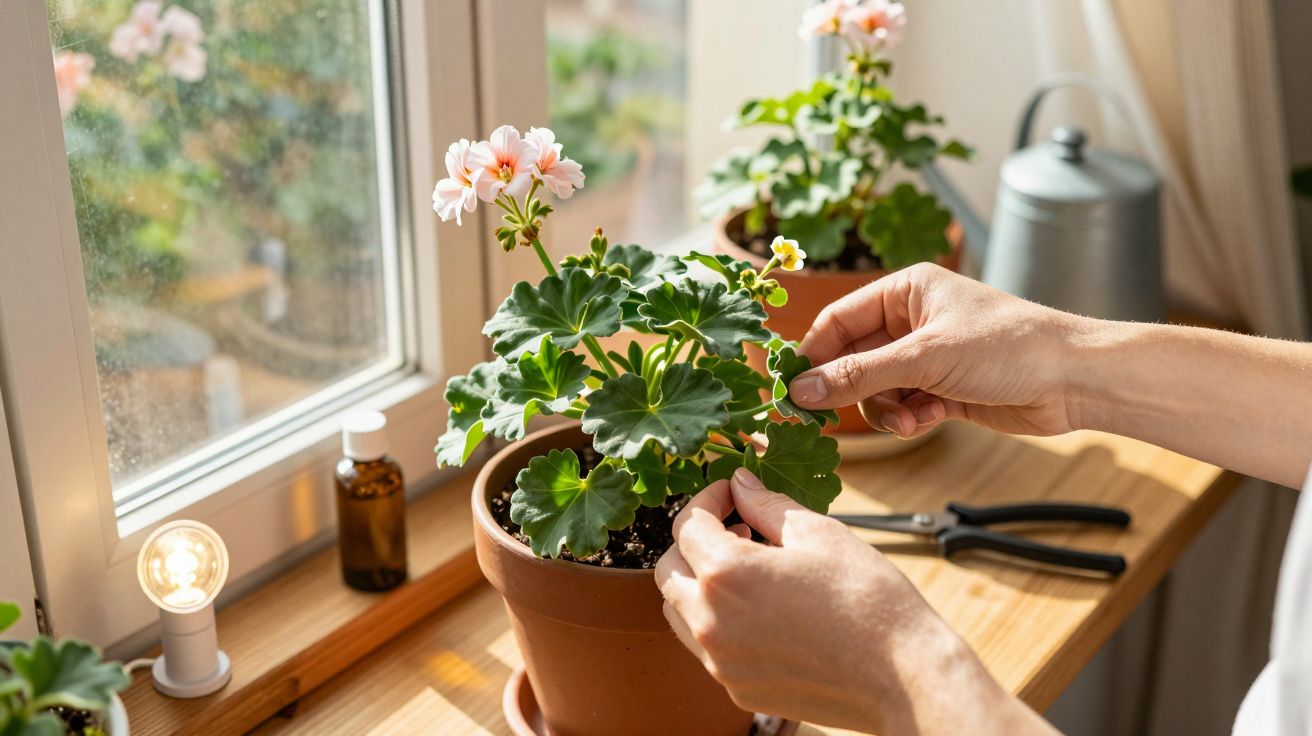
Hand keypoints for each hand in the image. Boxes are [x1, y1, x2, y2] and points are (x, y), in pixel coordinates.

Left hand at [656, 468, 1054, 735]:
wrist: (902, 677)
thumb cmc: (867, 599)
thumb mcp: (818, 533)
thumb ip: (767, 505)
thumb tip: (741, 483)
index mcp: (725, 574)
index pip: (688, 525)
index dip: (709, 498)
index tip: (731, 492)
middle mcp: (710, 622)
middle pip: (669, 570)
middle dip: (693, 542)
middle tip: (736, 527)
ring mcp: (721, 662)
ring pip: (679, 613)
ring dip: (698, 583)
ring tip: (747, 567)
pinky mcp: (738, 689)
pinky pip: (706, 648)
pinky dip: (717, 620)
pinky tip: (761, 607)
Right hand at [788, 263, 1086, 437]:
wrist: (1075, 379)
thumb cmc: (1009, 346)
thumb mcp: (924, 357)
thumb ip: (858, 376)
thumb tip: (799, 390)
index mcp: (906, 291)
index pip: (837, 320)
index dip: (811, 354)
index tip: (789, 389)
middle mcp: (912, 320)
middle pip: (852, 359)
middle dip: (848, 390)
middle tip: (826, 419)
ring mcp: (928, 356)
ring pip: (875, 389)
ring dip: (881, 409)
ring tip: (904, 420)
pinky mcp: (944, 389)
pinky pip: (902, 406)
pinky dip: (906, 418)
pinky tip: (924, 422)